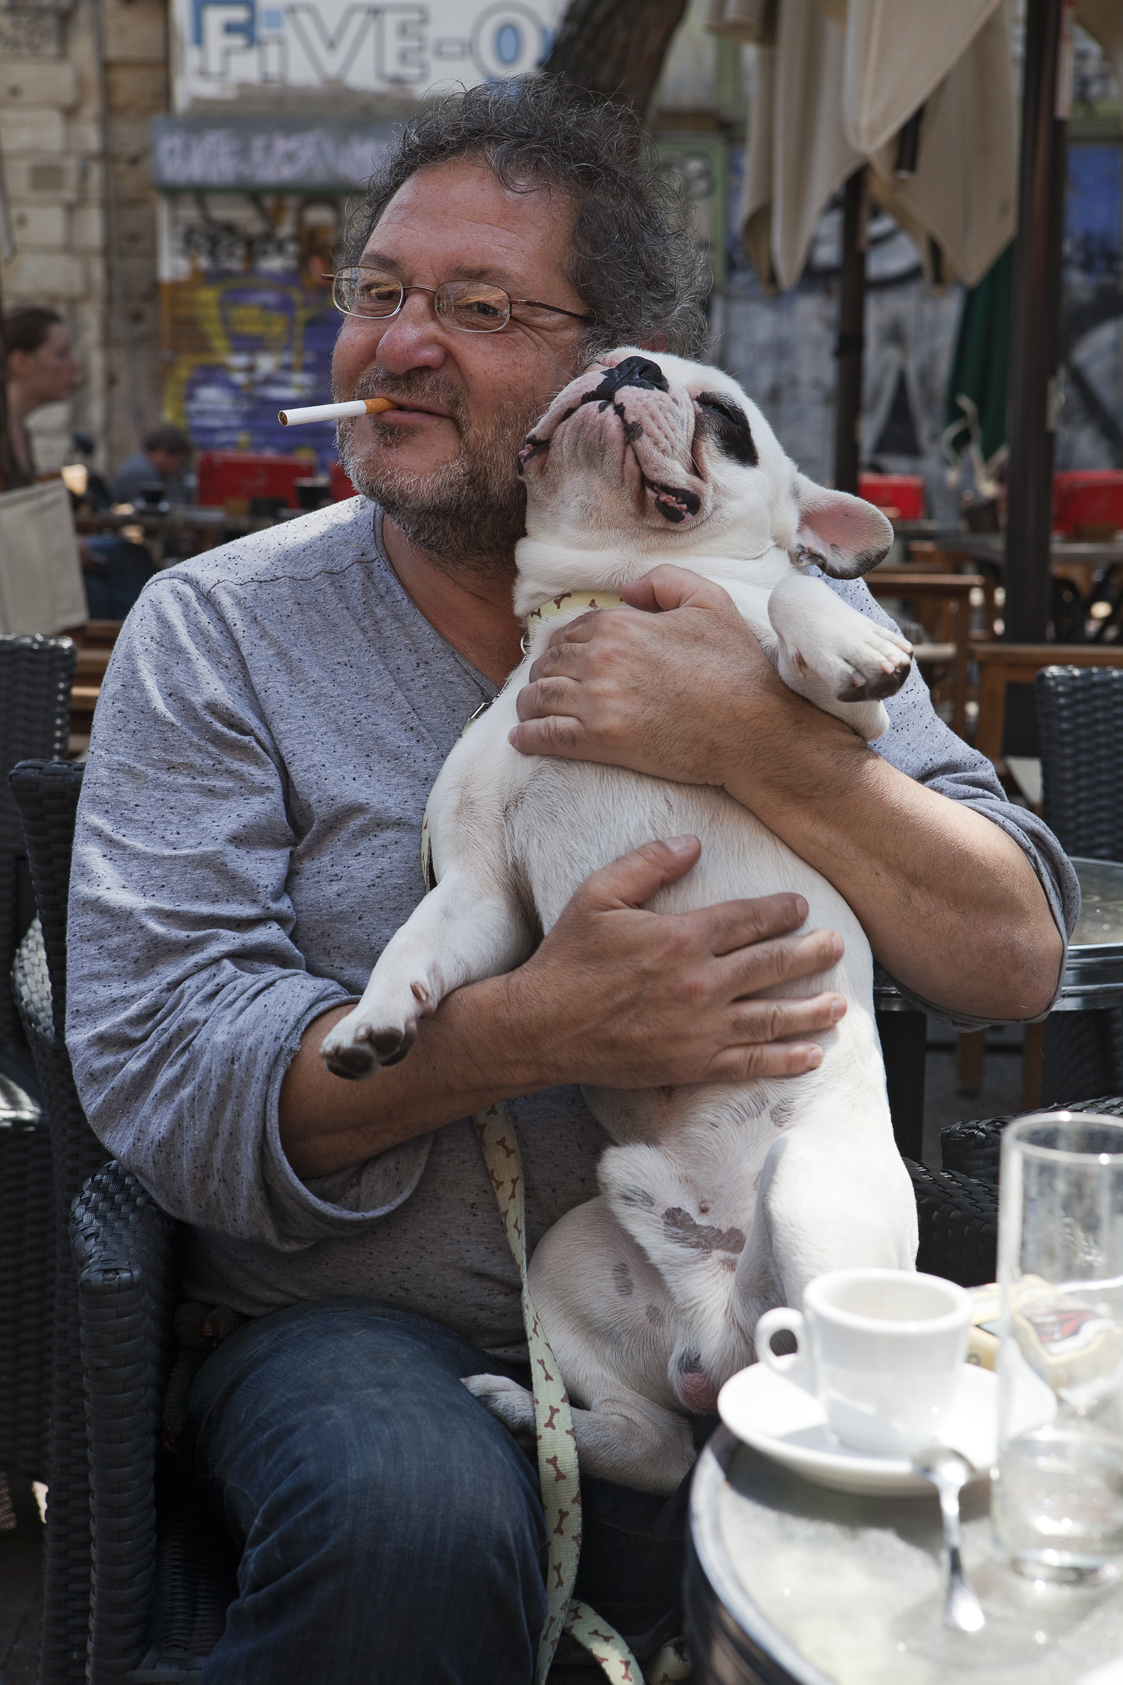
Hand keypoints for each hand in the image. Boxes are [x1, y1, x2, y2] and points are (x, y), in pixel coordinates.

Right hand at [504, 834, 844, 1087]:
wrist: (541, 1026)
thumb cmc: (568, 959)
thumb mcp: (597, 895)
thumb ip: (647, 865)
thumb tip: (692, 844)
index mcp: (681, 937)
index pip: (747, 919)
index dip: (780, 911)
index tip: (801, 907)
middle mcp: (700, 982)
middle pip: (771, 966)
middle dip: (811, 954)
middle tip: (837, 947)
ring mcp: (699, 1028)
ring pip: (770, 1017)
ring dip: (810, 1010)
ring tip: (839, 1003)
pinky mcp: (691, 1063)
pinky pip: (749, 1063)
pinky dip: (784, 1060)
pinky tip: (811, 1055)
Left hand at [509, 565, 809, 786]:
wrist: (752, 729)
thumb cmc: (736, 667)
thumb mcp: (709, 602)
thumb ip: (664, 581)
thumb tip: (625, 591)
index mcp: (621, 625)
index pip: (573, 630)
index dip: (565, 643)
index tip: (564, 656)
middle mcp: (601, 660)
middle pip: (551, 663)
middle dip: (544, 672)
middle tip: (545, 683)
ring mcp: (596, 702)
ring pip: (540, 698)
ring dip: (529, 704)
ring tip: (529, 710)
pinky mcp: (599, 741)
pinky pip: (546, 737)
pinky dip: (528, 737)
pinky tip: (522, 739)